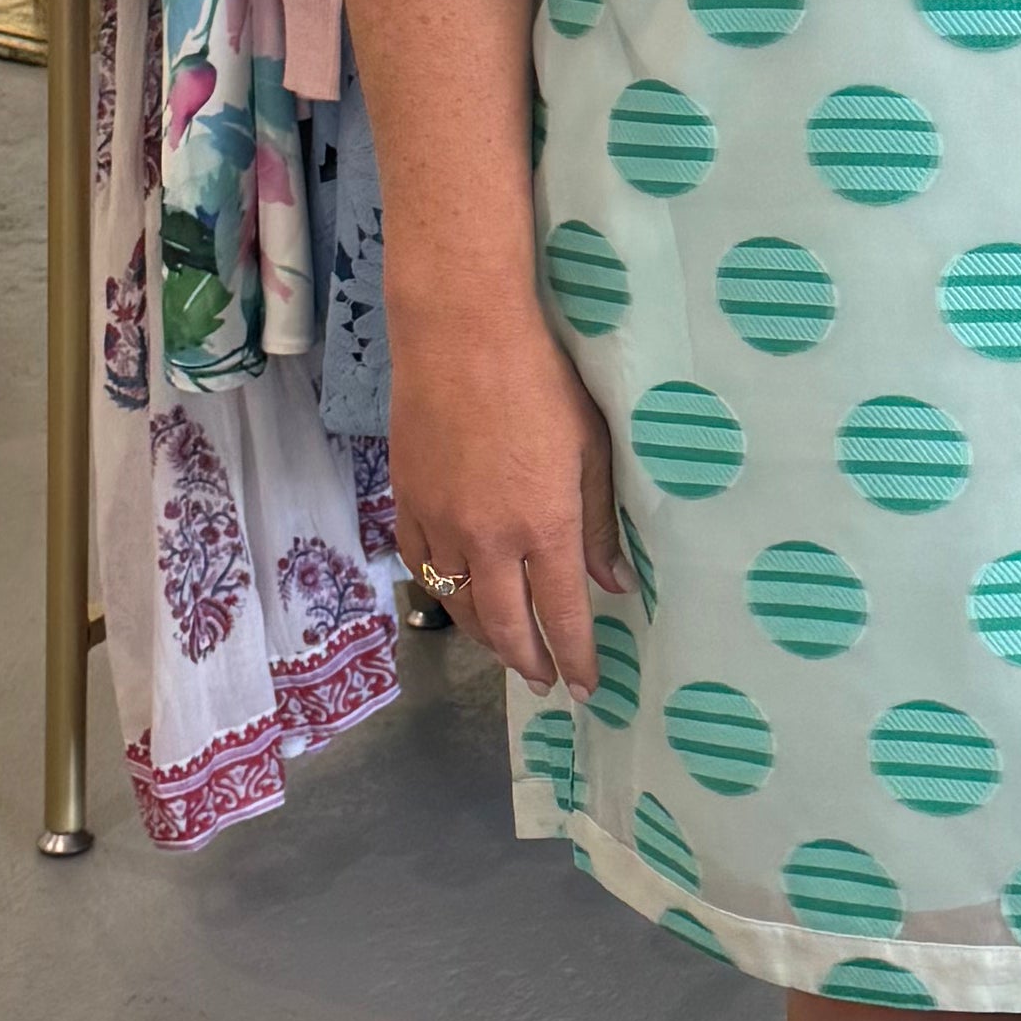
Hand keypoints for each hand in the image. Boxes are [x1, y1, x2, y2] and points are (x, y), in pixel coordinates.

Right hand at [390, 308, 626, 691]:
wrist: (461, 333)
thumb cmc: (542, 380)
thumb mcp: (591, 448)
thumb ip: (599, 522)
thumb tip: (613, 583)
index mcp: (543, 525)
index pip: (562, 614)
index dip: (575, 658)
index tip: (586, 687)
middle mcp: (488, 538)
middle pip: (504, 626)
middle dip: (527, 662)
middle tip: (542, 682)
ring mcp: (440, 522)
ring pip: (458, 604)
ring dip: (484, 637)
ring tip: (505, 650)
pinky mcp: (407, 500)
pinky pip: (421, 565)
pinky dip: (441, 591)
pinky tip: (457, 595)